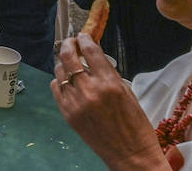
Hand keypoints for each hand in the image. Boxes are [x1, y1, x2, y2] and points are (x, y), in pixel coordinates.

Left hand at [52, 34, 163, 169]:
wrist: (131, 155)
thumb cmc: (135, 125)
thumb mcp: (128, 93)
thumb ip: (109, 73)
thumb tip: (94, 55)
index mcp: (109, 83)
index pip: (90, 50)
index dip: (85, 39)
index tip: (83, 36)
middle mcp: (90, 90)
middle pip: (69, 56)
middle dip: (69, 44)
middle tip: (71, 42)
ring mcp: (76, 102)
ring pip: (59, 71)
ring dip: (64, 63)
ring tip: (70, 63)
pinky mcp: (67, 113)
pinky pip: (56, 88)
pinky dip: (60, 81)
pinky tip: (67, 82)